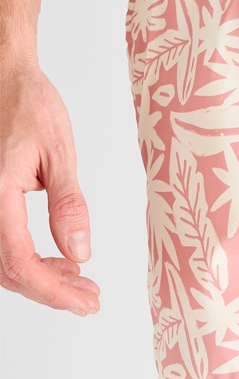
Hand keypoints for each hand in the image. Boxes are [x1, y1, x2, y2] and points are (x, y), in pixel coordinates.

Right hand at [0, 59, 100, 314]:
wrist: (2, 76)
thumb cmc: (27, 104)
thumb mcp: (58, 152)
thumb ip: (68, 205)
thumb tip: (80, 254)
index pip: (19, 262)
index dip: (53, 291)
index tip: (85, 302)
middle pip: (7, 270)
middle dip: (51, 290)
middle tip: (90, 297)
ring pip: (1, 261)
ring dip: (40, 277)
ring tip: (80, 281)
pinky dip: (26, 258)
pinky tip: (58, 260)